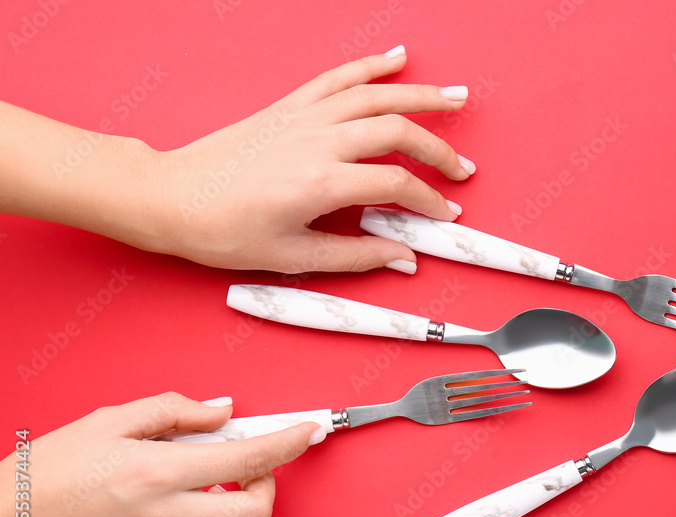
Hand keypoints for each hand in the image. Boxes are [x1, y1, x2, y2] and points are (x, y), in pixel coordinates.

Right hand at [0, 393, 322, 516]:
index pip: (249, 455)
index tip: (306, 431)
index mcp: (160, 471)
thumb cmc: (53, 469)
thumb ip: (176, 411)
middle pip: (257, 510)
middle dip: (269, 482)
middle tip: (252, 466)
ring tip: (225, 496)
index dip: (288, 441)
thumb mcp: (112, 420)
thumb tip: (223, 411)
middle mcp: (167, 516)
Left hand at [152, 45, 473, 272]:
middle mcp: (316, 142)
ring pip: (375, 96)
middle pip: (397, 132)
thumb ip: (355, 257)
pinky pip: (337, 78)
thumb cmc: (223, 231)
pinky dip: (370, 65)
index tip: (444, 214)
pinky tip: (397, 58)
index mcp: (319, 183)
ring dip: (421, 95)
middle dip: (438, 149)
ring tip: (457, 99)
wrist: (172, 199)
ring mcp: (303, 119)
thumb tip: (402, 258)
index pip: (396, 183)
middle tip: (462, 169)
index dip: (429, 200)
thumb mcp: (292, 258)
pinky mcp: (288, 107)